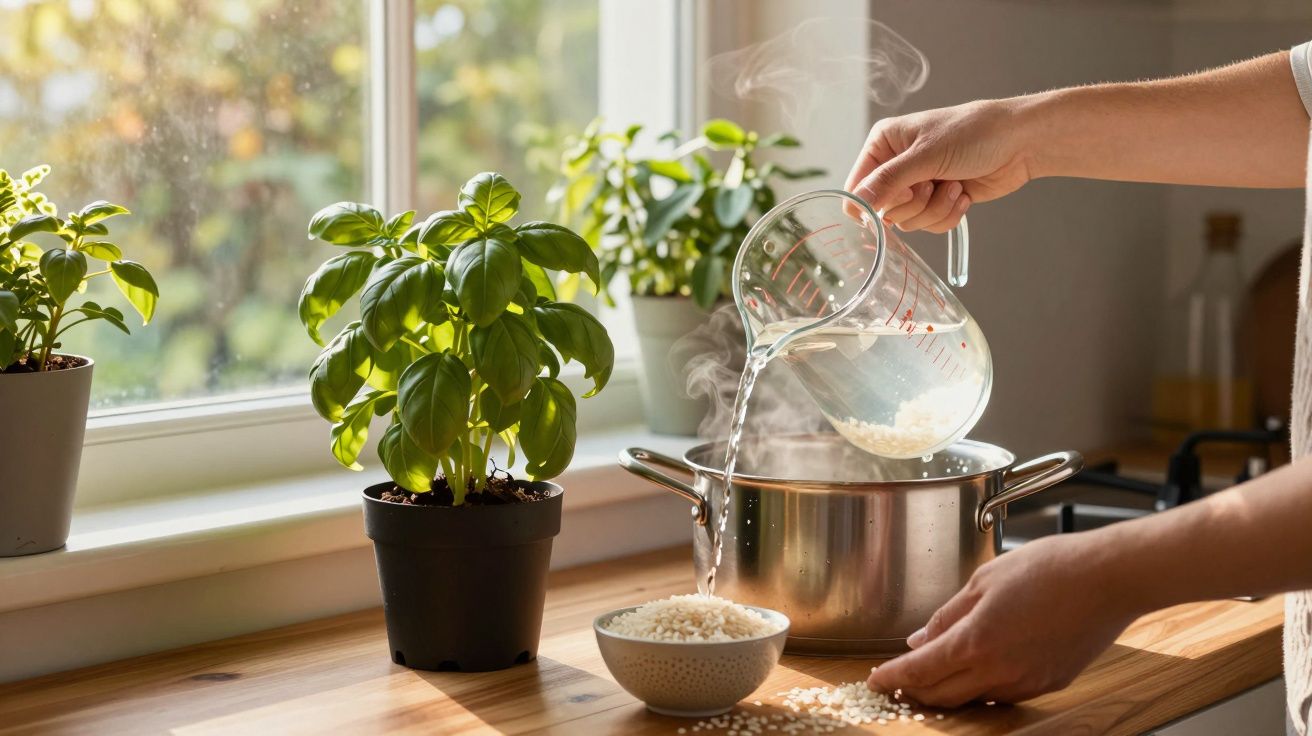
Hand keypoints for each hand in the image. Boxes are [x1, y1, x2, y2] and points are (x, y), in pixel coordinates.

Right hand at [845, 98, 1037, 232]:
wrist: (1020, 143)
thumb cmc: (974, 133)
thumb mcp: (926, 155)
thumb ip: (888, 181)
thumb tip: (856, 203)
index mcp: (883, 144)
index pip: (856, 187)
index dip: (873, 202)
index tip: (899, 196)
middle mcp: (896, 166)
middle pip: (883, 210)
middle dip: (914, 203)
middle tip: (932, 183)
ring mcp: (917, 185)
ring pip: (908, 222)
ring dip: (934, 209)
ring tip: (954, 185)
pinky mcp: (937, 201)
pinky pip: (929, 225)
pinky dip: (948, 214)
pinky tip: (962, 193)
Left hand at [866, 534, 1140, 706]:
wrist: (1108, 578)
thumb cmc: (1049, 567)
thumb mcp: (984, 580)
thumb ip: (948, 614)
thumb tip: (921, 640)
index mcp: (976, 641)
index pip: (920, 671)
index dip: (892, 677)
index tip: (875, 679)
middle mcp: (1000, 671)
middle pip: (941, 695)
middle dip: (914, 689)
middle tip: (897, 679)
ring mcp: (1027, 682)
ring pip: (973, 699)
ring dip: (948, 690)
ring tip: (934, 672)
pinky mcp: (1049, 684)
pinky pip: (1004, 694)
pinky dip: (982, 687)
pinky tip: (978, 668)